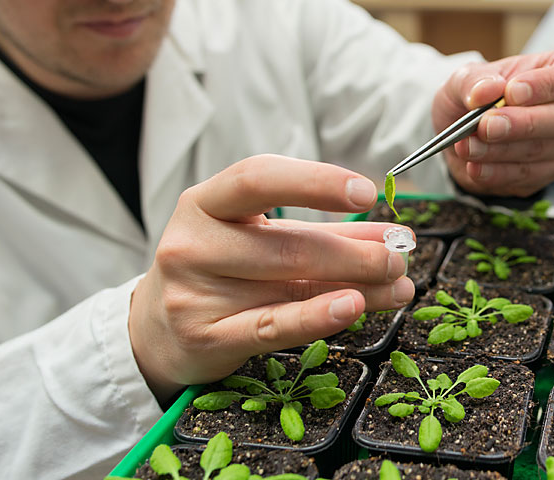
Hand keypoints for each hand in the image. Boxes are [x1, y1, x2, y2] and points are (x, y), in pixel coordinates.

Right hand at [128, 155, 414, 402]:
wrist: (155, 331)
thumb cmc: (219, 272)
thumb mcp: (261, 240)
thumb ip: (324, 233)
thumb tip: (393, 236)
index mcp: (204, 203)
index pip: (259, 177)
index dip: (316, 182)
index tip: (367, 193)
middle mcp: (192, 244)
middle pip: (289, 242)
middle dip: (356, 251)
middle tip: (398, 257)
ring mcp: (194, 293)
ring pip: (289, 283)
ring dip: (356, 285)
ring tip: (397, 285)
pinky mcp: (205, 337)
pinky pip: (273, 326)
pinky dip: (318, 316)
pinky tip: (354, 306)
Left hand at [434, 50, 553, 196]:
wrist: (464, 133)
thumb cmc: (477, 96)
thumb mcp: (466, 78)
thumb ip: (473, 81)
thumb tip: (484, 90)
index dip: (548, 85)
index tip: (511, 92)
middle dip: (522, 123)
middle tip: (486, 126)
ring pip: (542, 150)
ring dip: (501, 150)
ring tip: (468, 147)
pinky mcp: (548, 172)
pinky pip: (527, 175)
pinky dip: (497, 172)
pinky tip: (475, 167)